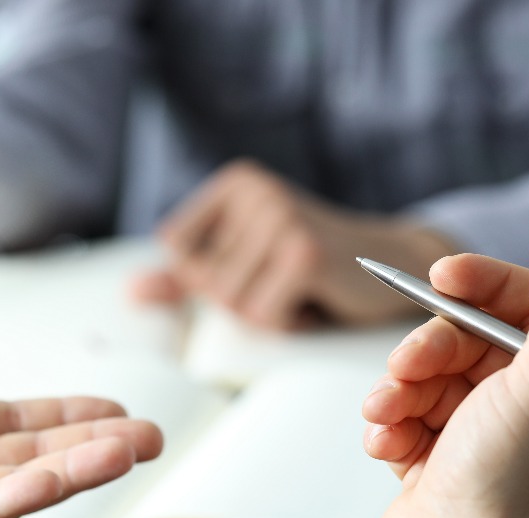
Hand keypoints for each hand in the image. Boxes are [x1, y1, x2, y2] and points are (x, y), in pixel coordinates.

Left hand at [0, 289, 162, 517]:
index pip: (11, 417)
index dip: (62, 412)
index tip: (112, 407)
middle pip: (34, 449)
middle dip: (93, 442)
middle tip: (153, 434)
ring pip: (20, 479)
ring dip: (79, 465)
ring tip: (136, 448)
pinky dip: (22, 492)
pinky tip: (64, 474)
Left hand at [128, 160, 458, 329]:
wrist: (396, 264)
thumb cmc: (315, 267)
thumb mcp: (245, 264)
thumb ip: (186, 277)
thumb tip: (132, 291)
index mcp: (235, 183)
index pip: (176, 252)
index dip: (211, 279)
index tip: (259, 264)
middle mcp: (256, 190)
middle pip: (205, 284)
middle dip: (245, 300)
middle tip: (289, 280)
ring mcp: (281, 217)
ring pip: (232, 305)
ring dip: (269, 314)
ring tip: (304, 289)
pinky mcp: (303, 253)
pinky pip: (263, 317)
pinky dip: (290, 323)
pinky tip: (319, 300)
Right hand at [362, 232, 528, 517]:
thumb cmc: (506, 489)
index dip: (484, 285)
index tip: (442, 278)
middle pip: (469, 339)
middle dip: (428, 349)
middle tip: (406, 367)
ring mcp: (484, 436)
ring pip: (429, 375)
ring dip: (399, 389)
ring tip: (388, 415)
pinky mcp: (440, 460)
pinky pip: (406, 415)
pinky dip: (391, 424)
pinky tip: (387, 446)